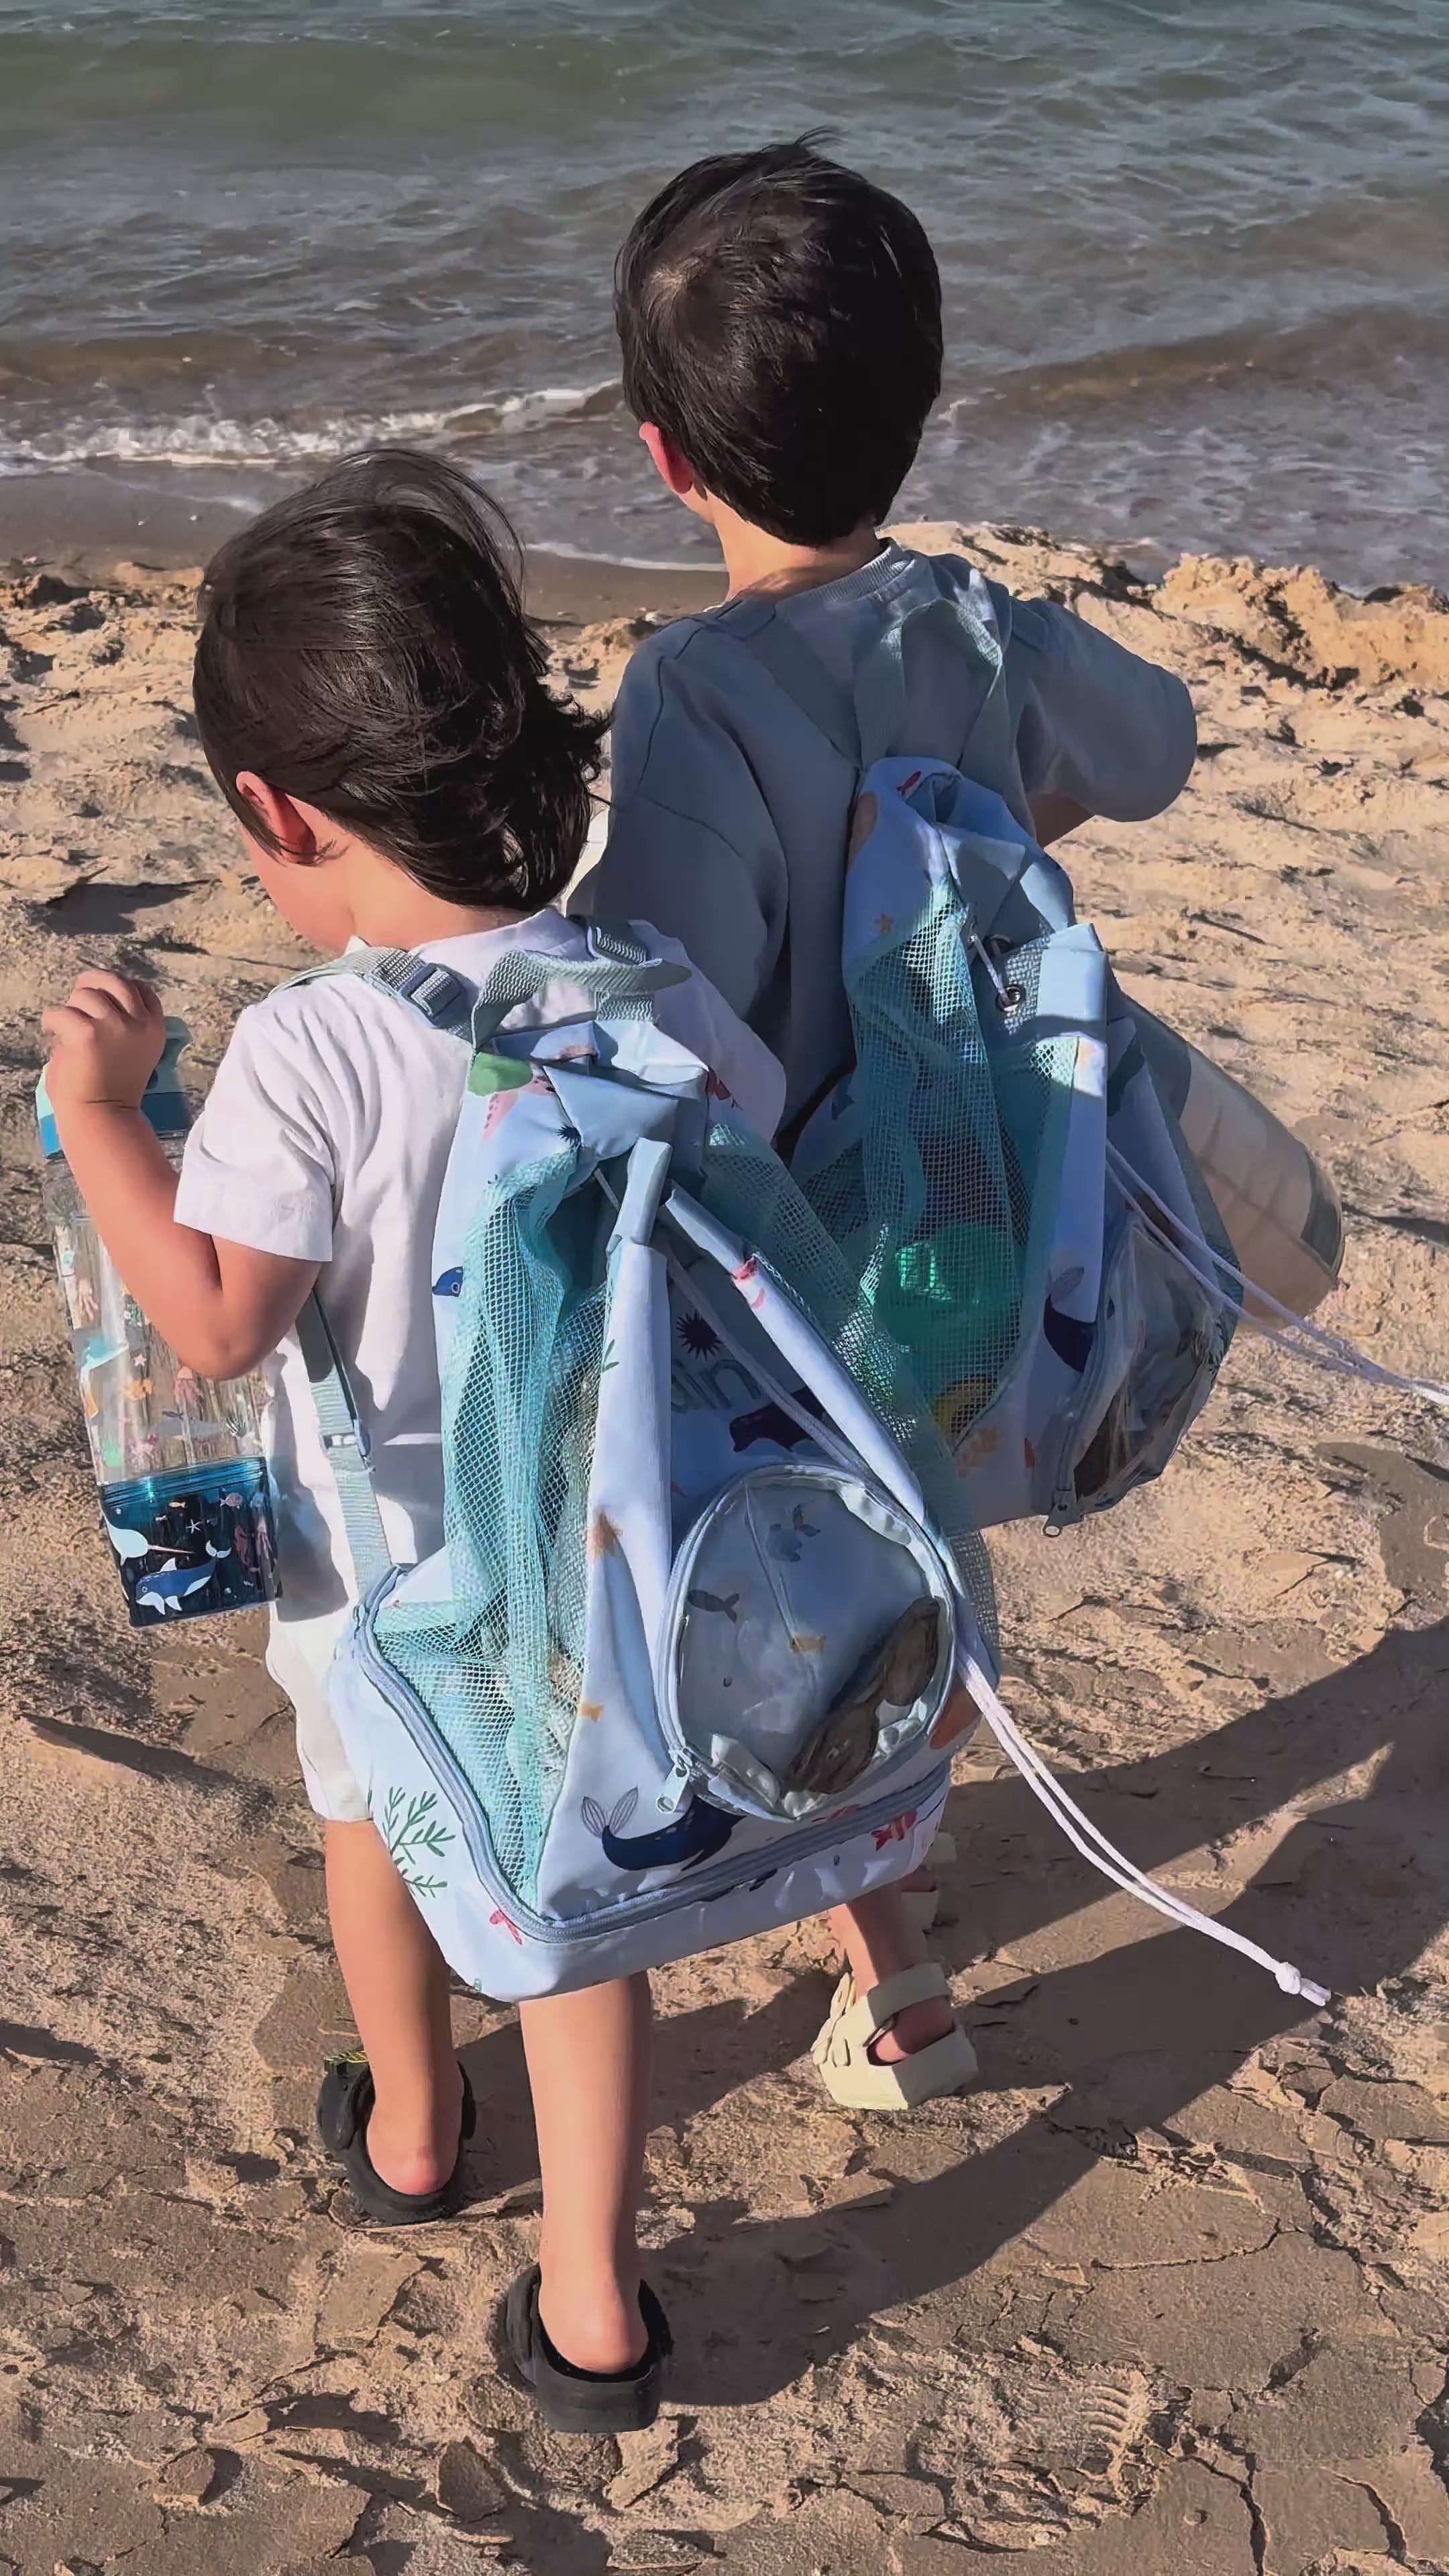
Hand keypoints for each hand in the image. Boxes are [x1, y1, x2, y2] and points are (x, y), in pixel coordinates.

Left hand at [42, 971, 165, 1112]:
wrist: (103, 1117)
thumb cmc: (114, 1091)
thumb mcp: (136, 1052)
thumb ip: (127, 1026)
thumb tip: (97, 1000)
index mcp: (154, 1029)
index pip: (142, 989)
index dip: (120, 988)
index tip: (105, 997)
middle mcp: (139, 1023)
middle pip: (116, 981)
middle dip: (94, 984)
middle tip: (77, 1000)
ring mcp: (114, 1026)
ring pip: (85, 994)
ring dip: (72, 1009)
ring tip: (66, 1030)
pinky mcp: (87, 1034)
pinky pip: (61, 1013)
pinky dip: (52, 1023)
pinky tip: (53, 1035)